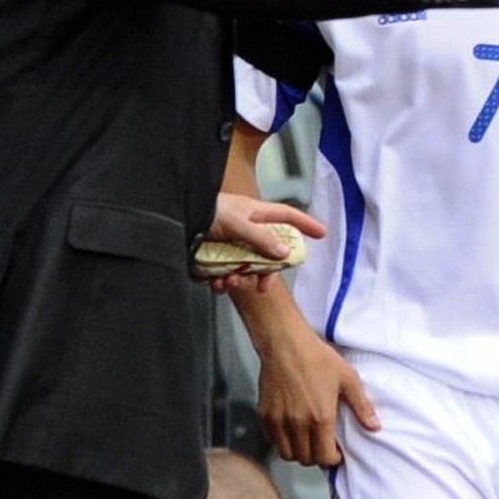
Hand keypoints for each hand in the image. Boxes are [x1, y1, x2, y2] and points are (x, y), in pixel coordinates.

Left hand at [202, 192, 325, 293]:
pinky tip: (215, 283)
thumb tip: (285, 254)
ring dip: (239, 279)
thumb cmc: (206, 212)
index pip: (287, 216)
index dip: (305, 224)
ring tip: (228, 281)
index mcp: (256, 215)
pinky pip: (225, 274)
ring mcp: (231, 245)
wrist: (176, 220)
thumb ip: (262, 239)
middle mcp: (246, 231)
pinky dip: (222, 282)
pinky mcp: (216, 258)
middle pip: (268, 254)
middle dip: (264, 273)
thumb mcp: (238, 223)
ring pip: (246, 268)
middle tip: (262, 287)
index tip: (322, 234)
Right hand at [258, 320, 379, 465]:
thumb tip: (375, 427)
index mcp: (320, 418)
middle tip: (322, 445)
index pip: (324, 457)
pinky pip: (273, 441)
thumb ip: (362, 406)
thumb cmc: (317, 358)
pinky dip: (283, 442)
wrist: (285, 343)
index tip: (336, 451)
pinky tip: (292, 431)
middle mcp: (298, 424)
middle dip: (317, 457)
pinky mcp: (265, 415)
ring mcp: (279, 421)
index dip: (332, 459)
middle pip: (306, 459)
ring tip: (307, 441)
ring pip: (287, 454)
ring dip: (299, 453)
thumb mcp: (347, 378)